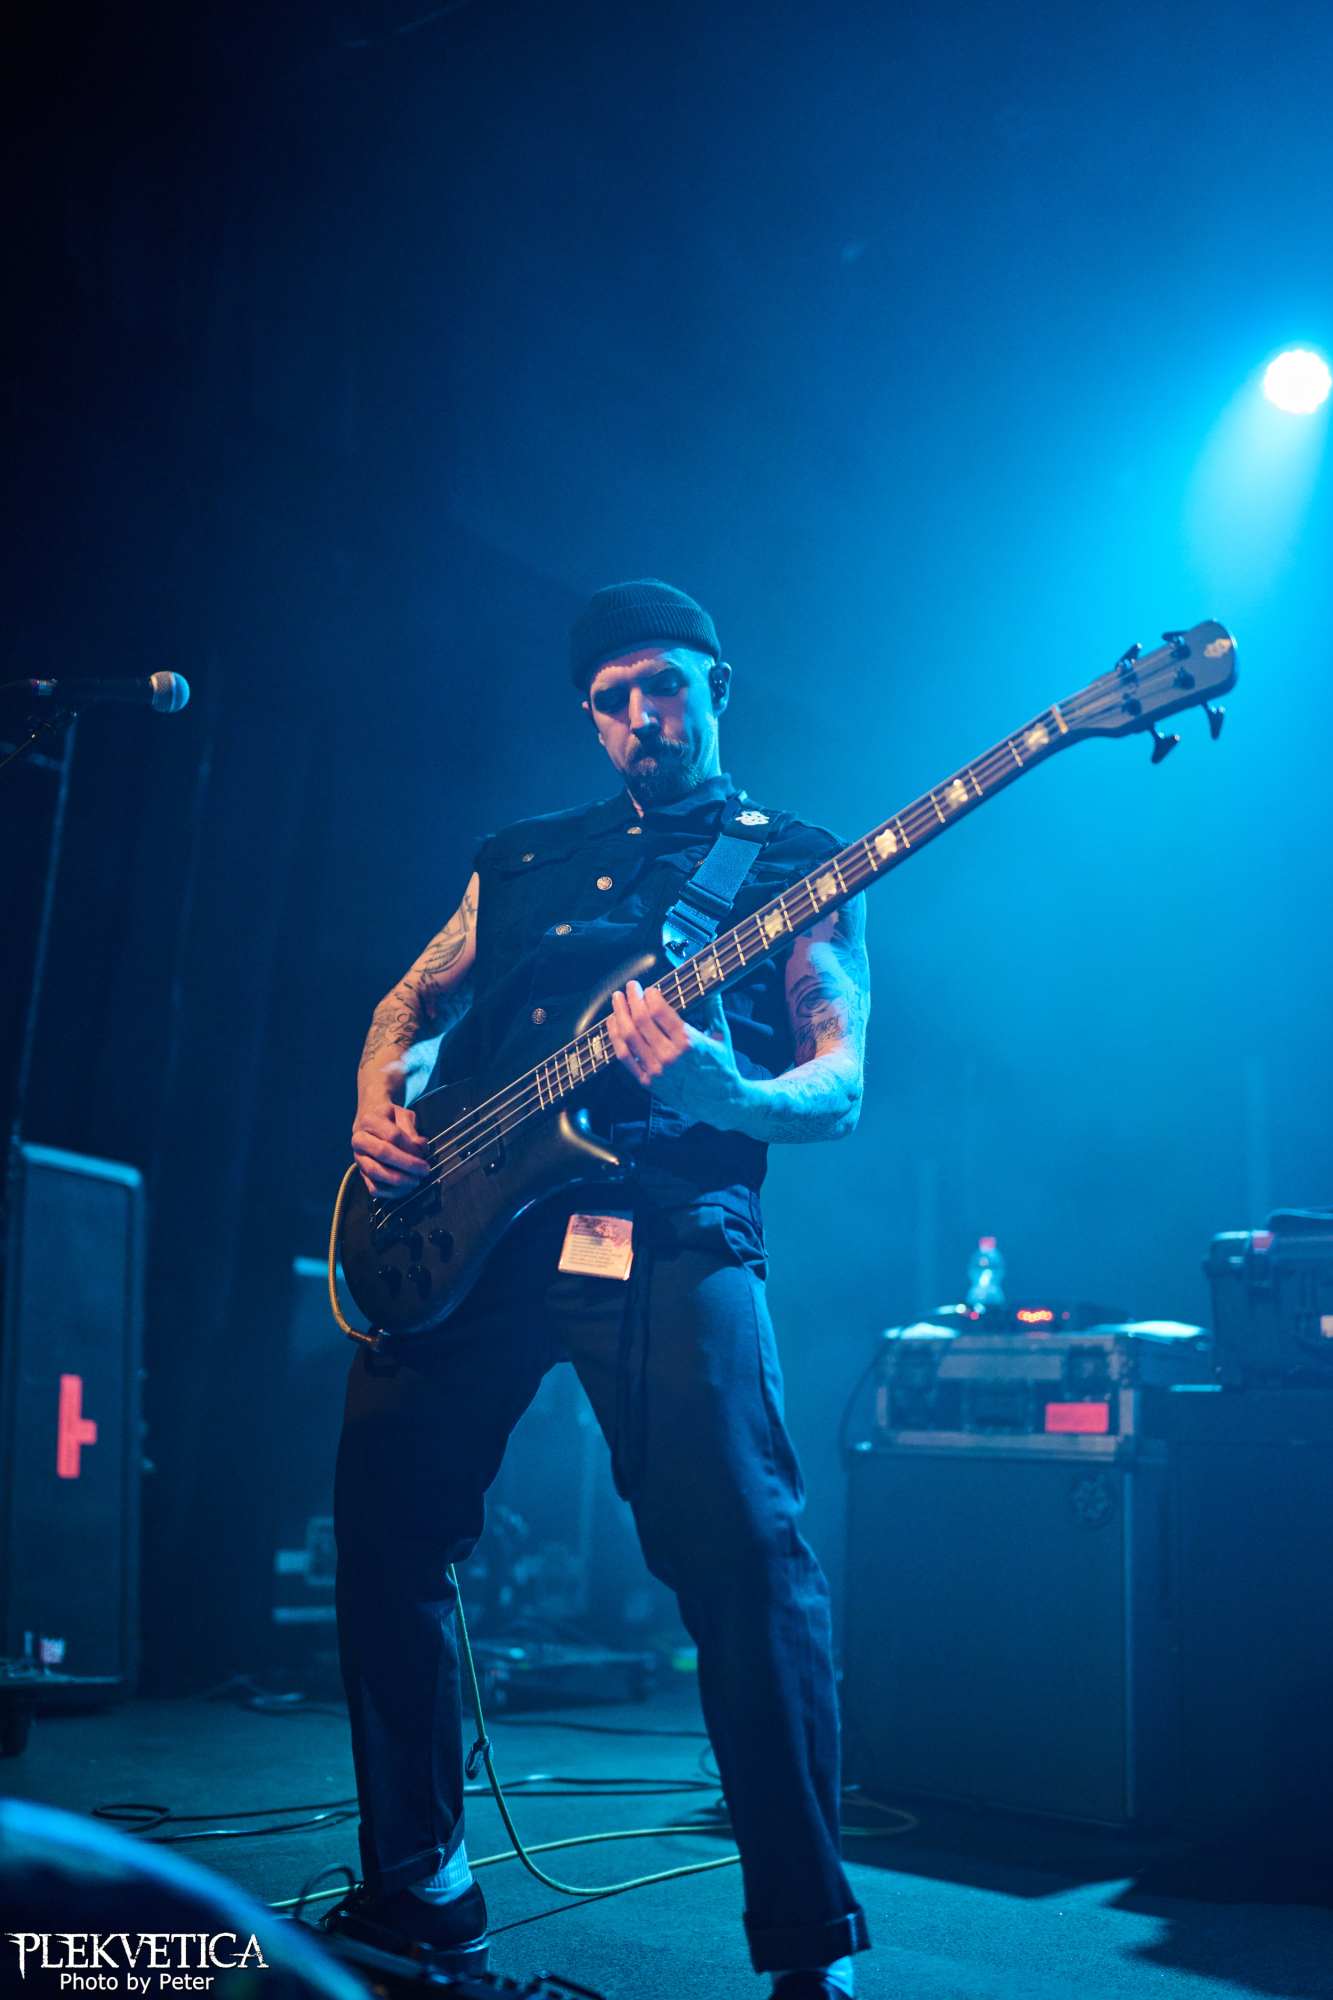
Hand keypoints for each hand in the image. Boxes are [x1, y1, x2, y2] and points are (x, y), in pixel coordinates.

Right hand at [352, 1098, 430, 1195]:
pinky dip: (390, 1192)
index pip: (392, 1135)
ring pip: (376, 1172)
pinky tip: (406, 1188)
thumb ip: (411, 1129)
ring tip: (416, 1180)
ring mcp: (358, 1158)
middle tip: (424, 1170)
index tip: (424, 1152)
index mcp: (369, 1120)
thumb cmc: (389, 1118)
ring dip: (399, 1180)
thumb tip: (420, 1146)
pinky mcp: (361, 1173)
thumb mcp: (402, 1115)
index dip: (410, 1146)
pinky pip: (373, 1187)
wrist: (369, 1120)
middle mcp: (359, 1140)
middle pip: (383, 1153)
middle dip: (407, 1164)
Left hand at [608, 980, 750, 1129]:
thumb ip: (714, 1009)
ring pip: (628, 1036)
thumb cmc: (722, 1067)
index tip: (649, 989)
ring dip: (620, 1014)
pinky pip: (624, 1056)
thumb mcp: (722, 1036)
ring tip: (617, 1001)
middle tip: (630, 987)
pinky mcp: (648, 1082)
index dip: (650, 996)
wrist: (720, 1102)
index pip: (659, 1011)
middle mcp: (670, 1055)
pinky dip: (615, 1037)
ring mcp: (656, 1070)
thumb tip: (712, 986)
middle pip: (641, 1020)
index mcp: (688, 1041)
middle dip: (632, 999)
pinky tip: (613, 1024)